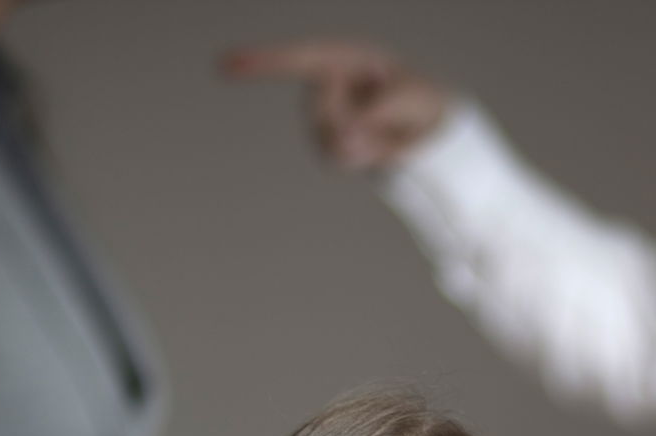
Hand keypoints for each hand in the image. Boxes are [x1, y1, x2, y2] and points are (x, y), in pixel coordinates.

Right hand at [222, 38, 449, 170]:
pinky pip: (338, 158)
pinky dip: (364, 157)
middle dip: (356, 126)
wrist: (431, 128)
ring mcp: (323, 115)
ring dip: (365, 145)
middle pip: (322, 114)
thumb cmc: (420, 100)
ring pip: (329, 141)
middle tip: (387, 120)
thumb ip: (378, 115)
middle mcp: (326, 82)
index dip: (263, 62)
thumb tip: (344, 140)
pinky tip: (377, 147)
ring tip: (387, 133)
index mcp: (343, 57)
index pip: (299, 59)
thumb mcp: (411, 101)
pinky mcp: (328, 141)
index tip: (225, 65)